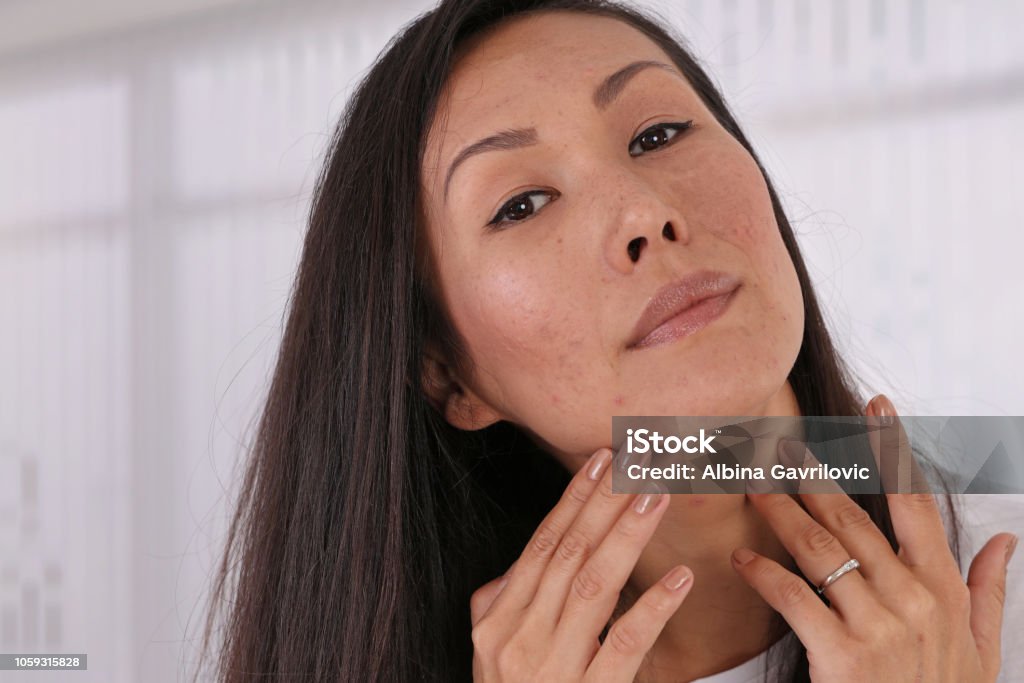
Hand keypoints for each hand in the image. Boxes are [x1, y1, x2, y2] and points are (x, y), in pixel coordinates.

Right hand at [469, 447, 692, 681]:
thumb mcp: (491, 657)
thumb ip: (501, 606)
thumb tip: (520, 564)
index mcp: (496, 623)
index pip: (541, 546)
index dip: (572, 500)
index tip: (601, 461)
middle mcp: (515, 640)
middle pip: (568, 555)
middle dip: (605, 503)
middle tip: (639, 459)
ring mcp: (547, 670)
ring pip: (594, 587)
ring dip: (628, 536)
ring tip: (658, 496)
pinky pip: (624, 644)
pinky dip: (653, 607)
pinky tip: (679, 576)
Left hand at [730, 395, 1016, 681]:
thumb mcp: (982, 650)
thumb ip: (989, 591)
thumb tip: (1005, 539)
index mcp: (943, 589)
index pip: (916, 502)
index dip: (893, 450)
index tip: (875, 407)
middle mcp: (913, 598)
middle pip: (853, 518)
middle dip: (812, 477)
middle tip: (780, 446)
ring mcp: (879, 626)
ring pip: (819, 550)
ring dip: (780, 514)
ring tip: (751, 488)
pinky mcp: (843, 655)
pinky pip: (795, 599)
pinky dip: (764, 575)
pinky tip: (740, 559)